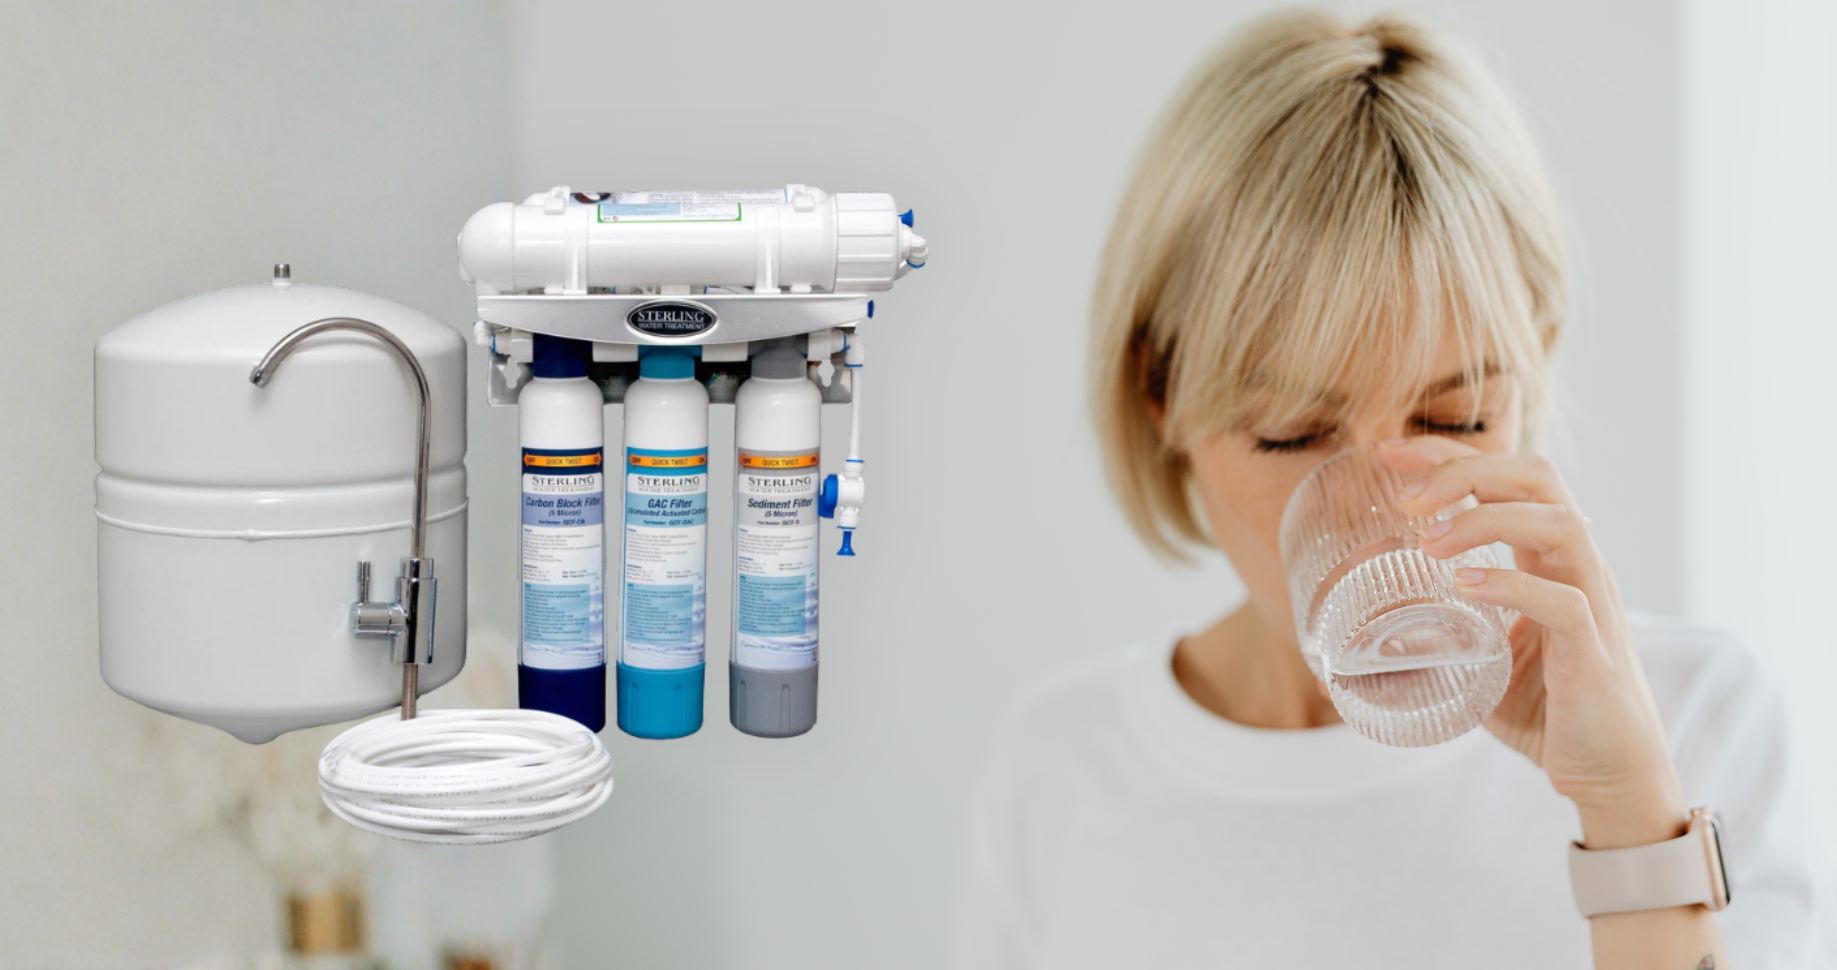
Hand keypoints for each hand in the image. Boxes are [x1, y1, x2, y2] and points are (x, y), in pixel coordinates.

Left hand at [1376, 437, 1685, 848]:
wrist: (1613, 778)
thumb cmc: (1549, 715)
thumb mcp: (1479, 666)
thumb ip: (1432, 646)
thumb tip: (1352, 654)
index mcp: (1551, 560)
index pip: (1508, 480)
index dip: (1449, 455)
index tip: (1387, 453)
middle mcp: (1578, 569)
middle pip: (1538, 479)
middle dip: (1467, 470)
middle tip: (1405, 494)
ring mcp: (1593, 606)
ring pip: (1560, 525)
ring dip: (1486, 520)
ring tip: (1428, 540)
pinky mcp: (1594, 654)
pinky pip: (1563, 600)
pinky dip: (1511, 584)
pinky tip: (1465, 584)